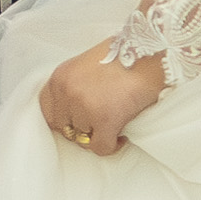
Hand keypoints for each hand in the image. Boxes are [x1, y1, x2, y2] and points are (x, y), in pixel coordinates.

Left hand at [38, 47, 162, 154]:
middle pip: (64, 128)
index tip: (77, 120)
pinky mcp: (105, 120)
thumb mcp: (89, 62)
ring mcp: (84, 107)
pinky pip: (101, 148)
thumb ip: (77, 83)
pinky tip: (121, 137)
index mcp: (61, 76)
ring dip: (98, 135)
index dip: (63, 118)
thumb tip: (77, 107)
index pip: (47, 109)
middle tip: (98, 125)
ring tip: (113, 126)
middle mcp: (67, 91)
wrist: (152, 51)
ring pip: (82, 139)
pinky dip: (112, 146)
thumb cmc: (127, 53)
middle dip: (81, 129)